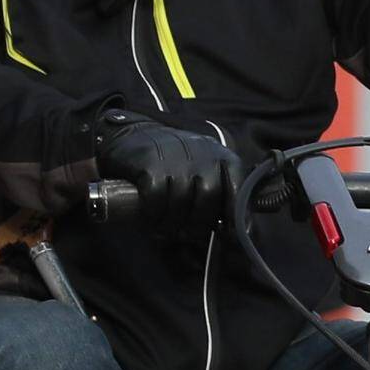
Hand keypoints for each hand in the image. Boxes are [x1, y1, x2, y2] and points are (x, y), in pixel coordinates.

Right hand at [93, 111, 237, 235]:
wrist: (133, 134)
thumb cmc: (172, 161)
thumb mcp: (202, 169)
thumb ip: (217, 194)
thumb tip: (231, 231)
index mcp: (220, 156)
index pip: (236, 188)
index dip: (233, 216)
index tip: (227, 235)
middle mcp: (201, 153)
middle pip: (207, 198)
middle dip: (197, 223)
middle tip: (185, 234)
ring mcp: (175, 156)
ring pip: (180, 201)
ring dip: (171, 223)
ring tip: (165, 229)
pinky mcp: (149, 162)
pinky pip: (156, 198)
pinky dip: (153, 213)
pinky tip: (150, 217)